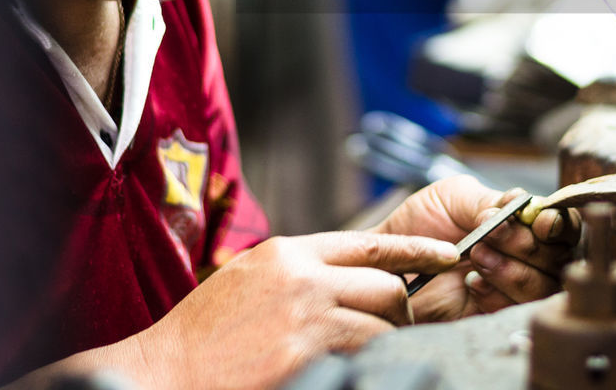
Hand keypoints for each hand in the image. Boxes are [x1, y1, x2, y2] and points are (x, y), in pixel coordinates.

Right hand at [138, 231, 458, 389]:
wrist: (165, 373)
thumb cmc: (203, 338)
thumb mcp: (249, 283)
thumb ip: (299, 274)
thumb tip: (345, 281)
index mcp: (288, 252)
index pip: (370, 243)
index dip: (417, 249)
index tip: (449, 255)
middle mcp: (302, 276)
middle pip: (386, 285)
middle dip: (400, 312)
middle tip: (393, 332)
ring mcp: (306, 315)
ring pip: (381, 324)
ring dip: (383, 344)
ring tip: (363, 357)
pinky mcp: (306, 353)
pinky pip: (362, 355)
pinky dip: (366, 364)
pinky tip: (348, 369)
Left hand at [371, 175, 579, 321]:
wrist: (389, 259)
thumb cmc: (419, 223)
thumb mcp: (454, 196)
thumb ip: (490, 201)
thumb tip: (521, 208)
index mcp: (520, 222)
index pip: (562, 225)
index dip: (558, 224)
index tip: (539, 223)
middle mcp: (524, 255)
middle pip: (558, 257)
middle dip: (525, 245)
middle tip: (488, 237)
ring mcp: (512, 287)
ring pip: (543, 286)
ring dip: (511, 270)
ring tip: (476, 258)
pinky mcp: (496, 314)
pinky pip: (517, 311)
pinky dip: (497, 295)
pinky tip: (473, 285)